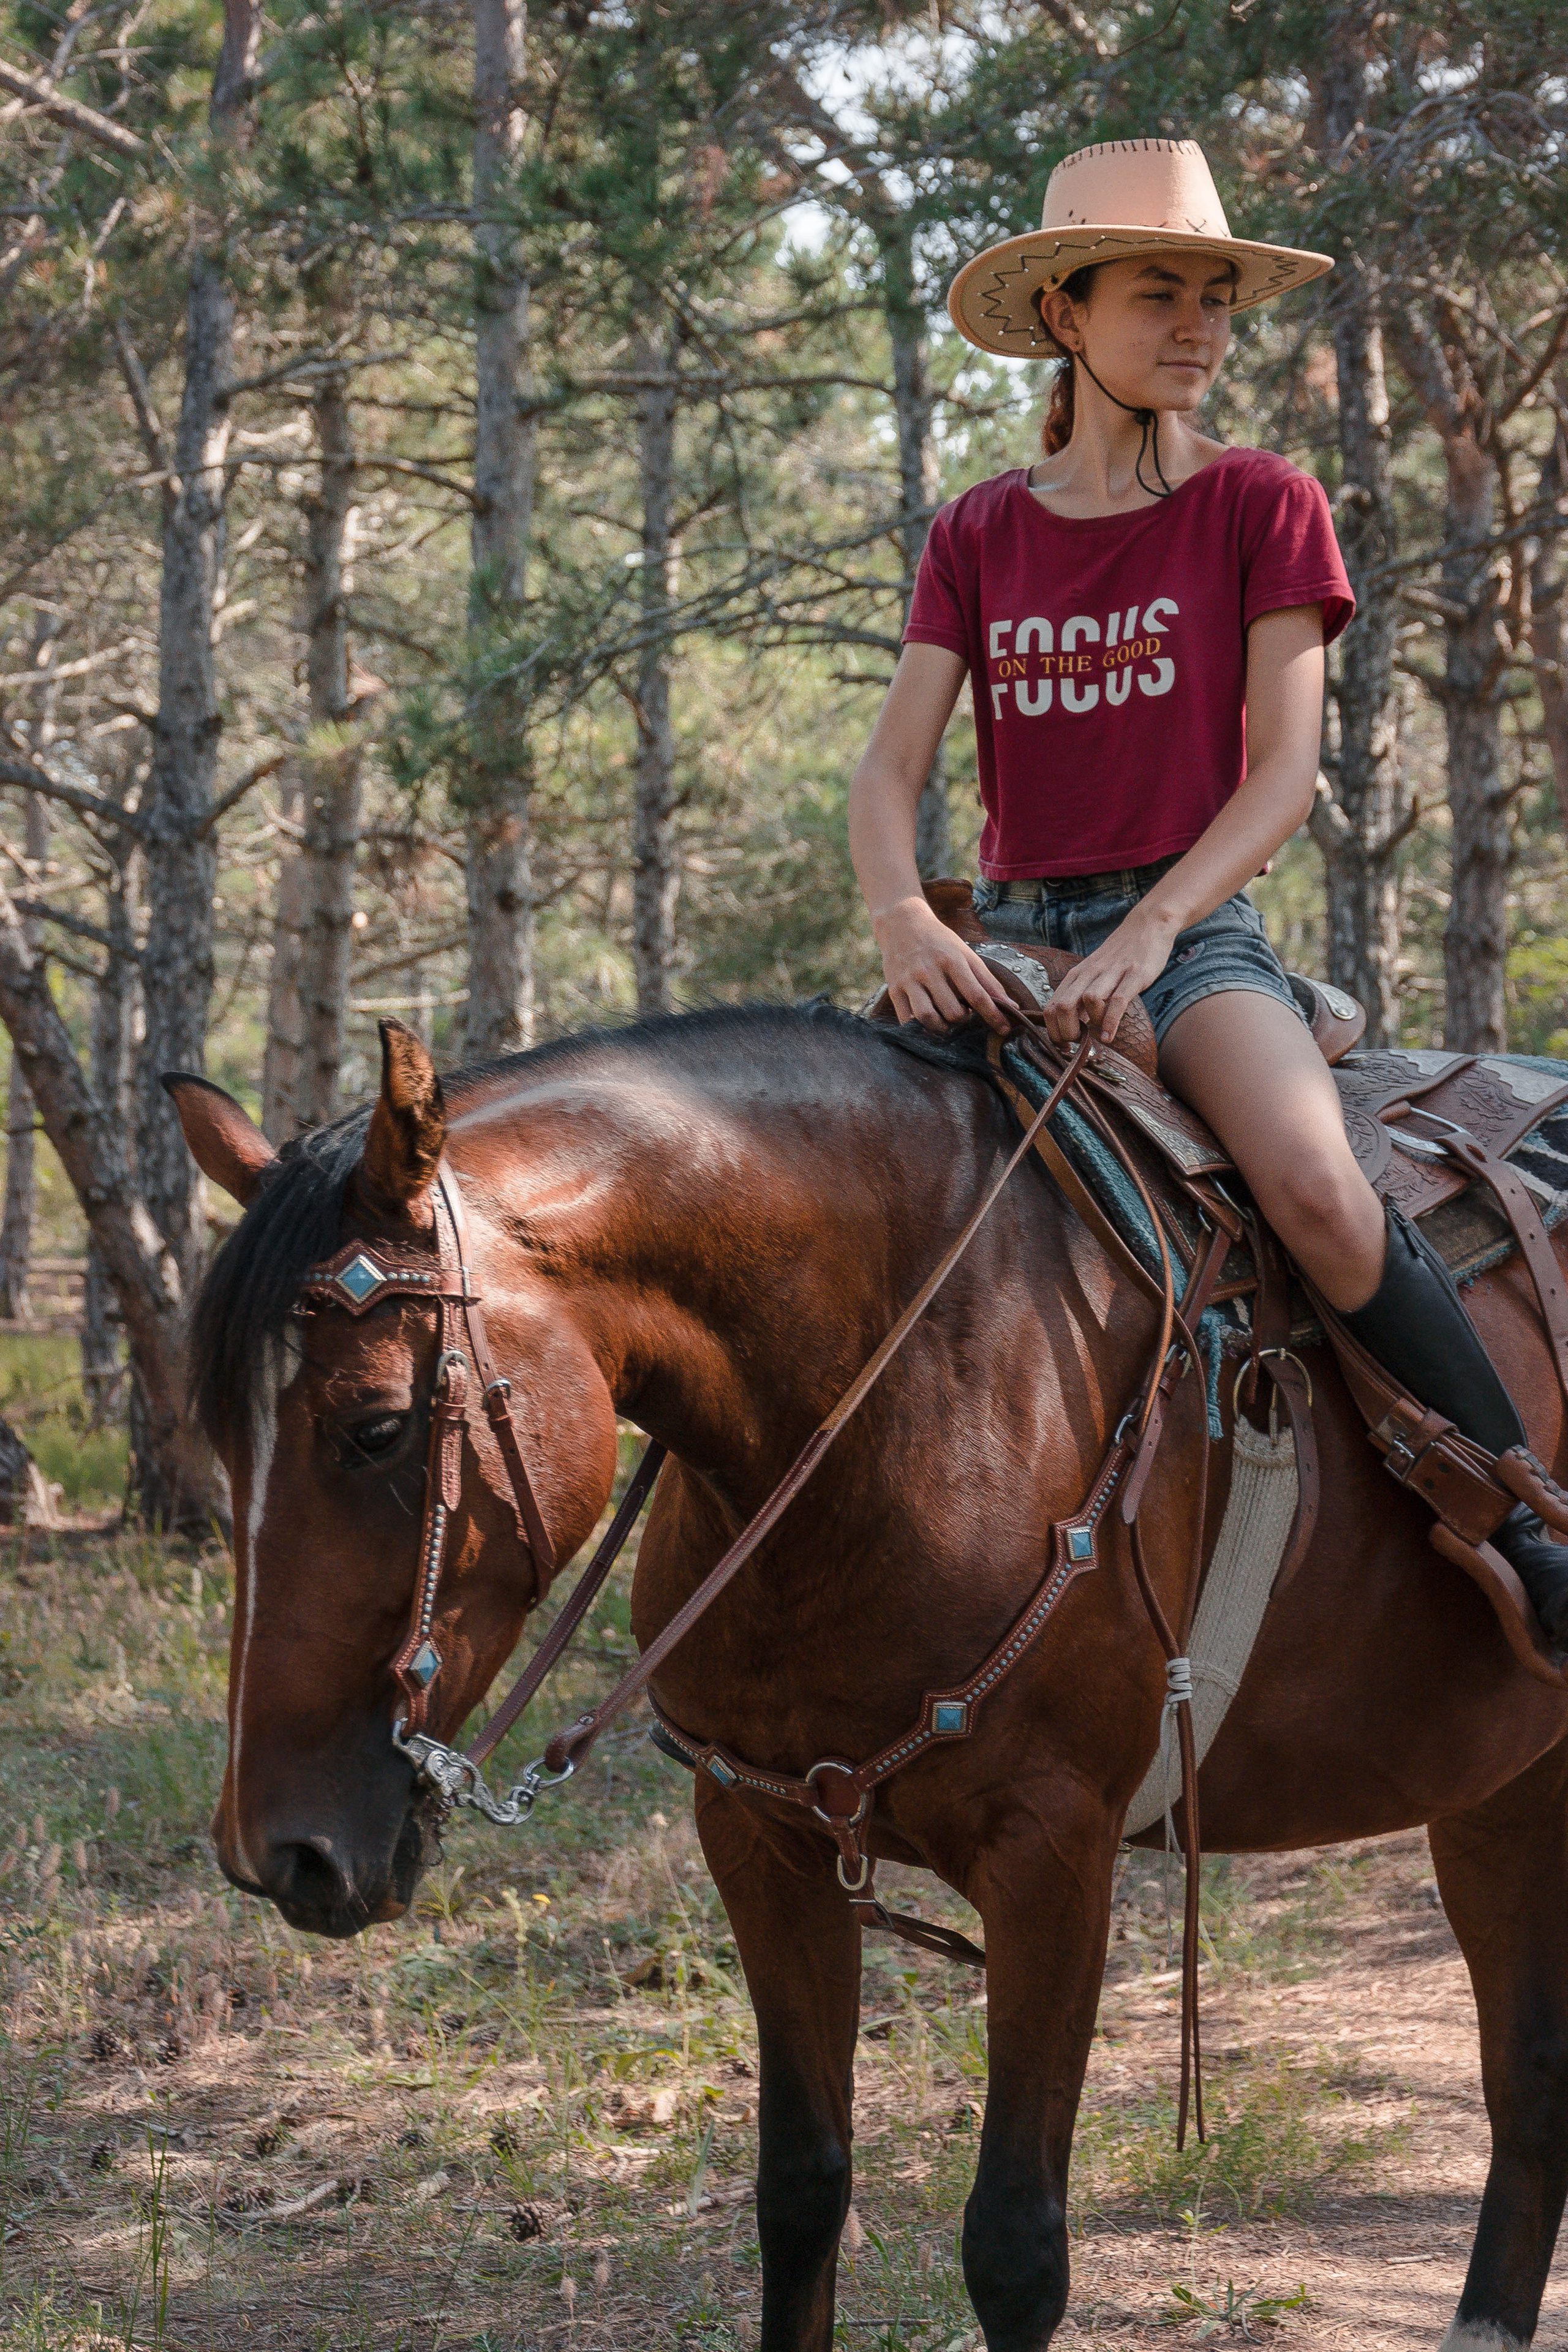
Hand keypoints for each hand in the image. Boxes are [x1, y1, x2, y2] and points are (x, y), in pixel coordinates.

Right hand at [873, 896, 1013, 1035]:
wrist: (902, 923)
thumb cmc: (939, 941)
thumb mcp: (966, 953)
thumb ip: (988, 980)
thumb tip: (1011, 1006)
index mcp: (952, 959)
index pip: (977, 994)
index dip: (992, 1015)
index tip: (1004, 1029)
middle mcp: (930, 970)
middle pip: (952, 1011)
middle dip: (963, 1019)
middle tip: (962, 1012)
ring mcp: (909, 980)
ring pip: (927, 1017)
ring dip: (941, 1027)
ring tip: (945, 1020)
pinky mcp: (894, 988)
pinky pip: (906, 1019)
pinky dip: (919, 1027)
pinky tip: (926, 1019)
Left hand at [1045, 902, 1178, 1046]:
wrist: (1146, 926)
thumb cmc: (1119, 956)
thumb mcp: (1094, 975)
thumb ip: (1083, 999)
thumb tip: (1073, 1028)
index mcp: (1077, 976)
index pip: (1052, 1006)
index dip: (1053, 1031)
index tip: (1063, 1046)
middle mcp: (1090, 973)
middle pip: (1064, 1006)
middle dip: (1065, 1032)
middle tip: (1077, 1046)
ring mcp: (1112, 973)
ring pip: (1088, 1000)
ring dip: (1090, 1025)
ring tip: (1097, 1038)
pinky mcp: (1134, 974)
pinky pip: (1119, 1000)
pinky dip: (1111, 1021)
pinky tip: (1109, 1035)